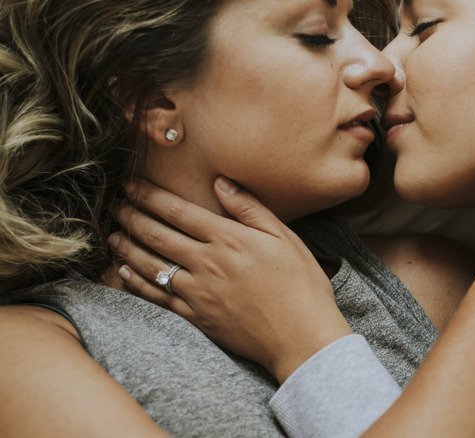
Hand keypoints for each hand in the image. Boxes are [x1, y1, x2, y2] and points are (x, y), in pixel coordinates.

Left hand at [110, 178, 351, 381]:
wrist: (301, 337)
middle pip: (157, 234)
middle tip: (114, 203)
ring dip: (127, 246)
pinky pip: (157, 297)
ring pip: (151, 264)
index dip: (149, 195)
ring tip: (113, 234)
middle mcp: (207, 263)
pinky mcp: (196, 317)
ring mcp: (198, 292)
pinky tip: (125, 272)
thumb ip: (250, 208)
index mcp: (229, 239)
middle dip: (131, 215)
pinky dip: (137, 283)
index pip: (178, 211)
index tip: (130, 184)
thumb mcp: (284, 237)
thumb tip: (220, 182)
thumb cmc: (301, 285)